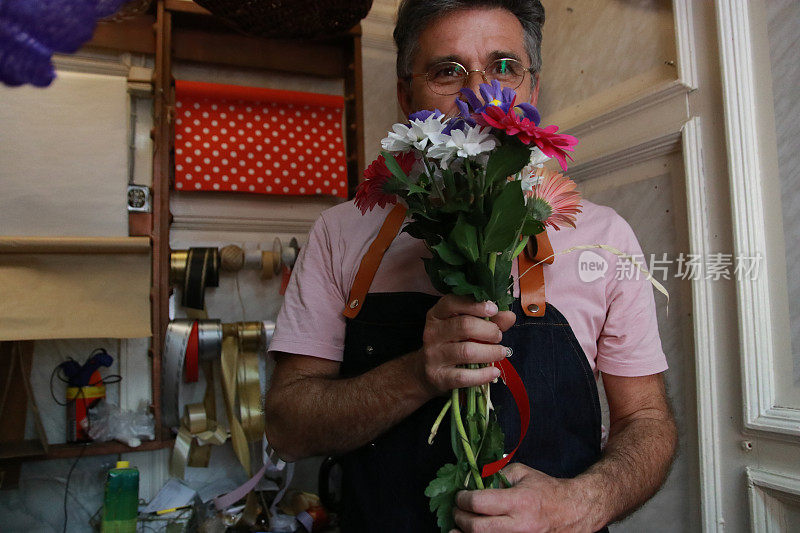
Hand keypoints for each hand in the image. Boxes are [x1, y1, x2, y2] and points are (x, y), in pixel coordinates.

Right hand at [414, 294, 515, 395]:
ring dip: (490, 352)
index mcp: (436, 315)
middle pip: (464, 326)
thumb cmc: (451, 344)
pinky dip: (483, 375)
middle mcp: (432, 333)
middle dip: (488, 330)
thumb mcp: (464, 328)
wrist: (426, 373)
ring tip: (501, 352)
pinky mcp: (439, 377)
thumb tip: (509, 316)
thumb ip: (488, 320)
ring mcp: (433, 356)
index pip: (451, 303)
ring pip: (466, 351)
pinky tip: (494, 372)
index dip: (475, 305)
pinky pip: (464, 376)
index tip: (493, 309)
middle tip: (498, 336)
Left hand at [451, 463, 595, 532]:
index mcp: (520, 501)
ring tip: (458, 527)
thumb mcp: (522, 473)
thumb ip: (496, 475)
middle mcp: (520, 525)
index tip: (460, 496)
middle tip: (457, 510)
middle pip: (477, 527)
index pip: (480, 503)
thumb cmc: (546, 490)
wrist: (572, 512)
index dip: (463, 499)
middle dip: (460, 518)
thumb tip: (473, 484)